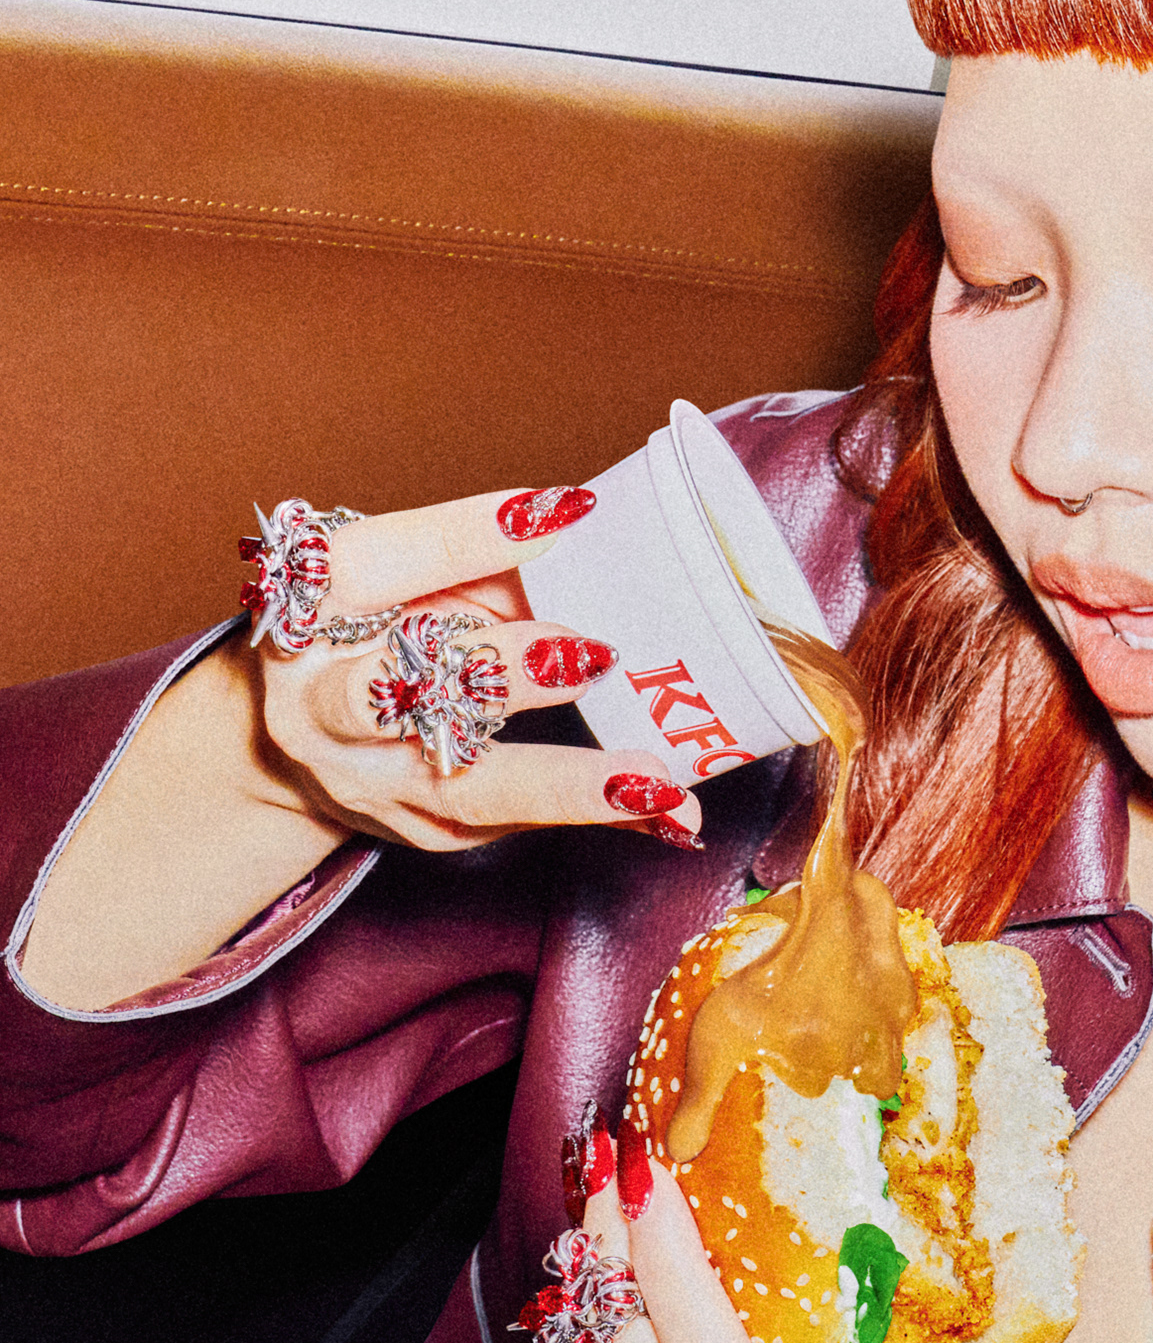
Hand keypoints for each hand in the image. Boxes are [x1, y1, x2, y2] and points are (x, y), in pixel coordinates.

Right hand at [255, 489, 701, 851]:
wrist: (292, 740)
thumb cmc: (372, 630)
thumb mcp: (405, 580)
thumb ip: (480, 569)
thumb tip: (584, 545)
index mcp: (310, 612)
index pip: (377, 565)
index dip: (463, 537)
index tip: (556, 513)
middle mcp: (321, 708)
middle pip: (403, 693)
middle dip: (501, 673)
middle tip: (593, 654)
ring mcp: (369, 782)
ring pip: (468, 789)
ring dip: (567, 785)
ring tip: (652, 780)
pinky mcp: (419, 829)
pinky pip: (523, 827)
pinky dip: (601, 820)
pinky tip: (671, 816)